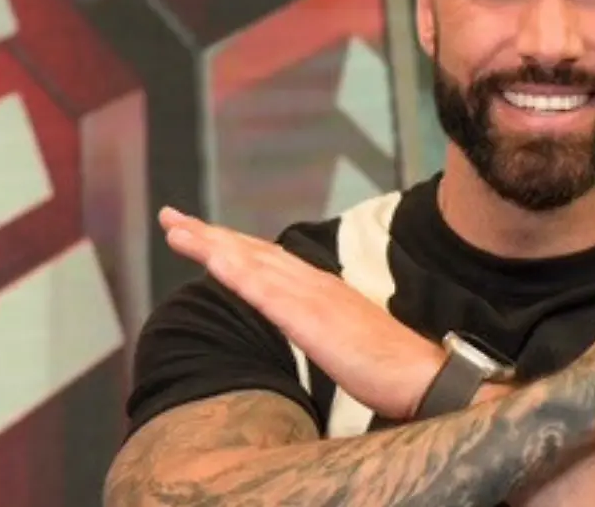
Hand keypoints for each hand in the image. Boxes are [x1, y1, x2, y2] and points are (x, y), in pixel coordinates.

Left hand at [159, 208, 445, 419]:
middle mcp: (314, 284)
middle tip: (171, 218)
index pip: (268, 260)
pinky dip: (237, 272)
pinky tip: (213, 260)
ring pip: (253, 263)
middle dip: (210, 234)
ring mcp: (313, 299)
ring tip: (177, 230)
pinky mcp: (312, 320)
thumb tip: (308, 328)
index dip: (231, 245)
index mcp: (321, 290)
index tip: (198, 234)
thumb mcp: (348, 342)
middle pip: (254, 252)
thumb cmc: (391, 368)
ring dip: (213, 244)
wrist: (424, 377)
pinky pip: (267, 293)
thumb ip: (323, 327)